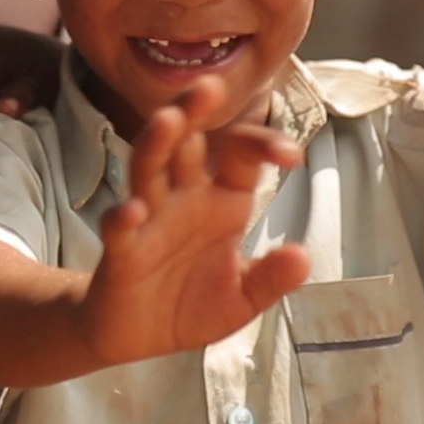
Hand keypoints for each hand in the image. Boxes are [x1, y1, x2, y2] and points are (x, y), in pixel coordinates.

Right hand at [77, 76, 309, 363]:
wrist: (136, 336)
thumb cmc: (189, 303)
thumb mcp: (242, 298)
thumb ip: (271, 279)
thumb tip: (303, 258)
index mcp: (220, 200)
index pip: (241, 154)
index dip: (264, 146)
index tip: (291, 156)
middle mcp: (182, 198)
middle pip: (185, 143)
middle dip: (194, 113)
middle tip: (208, 87)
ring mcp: (148, 220)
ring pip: (149, 170)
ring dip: (157, 144)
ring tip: (168, 121)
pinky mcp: (121, 253)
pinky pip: (120, 229)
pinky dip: (124, 218)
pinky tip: (132, 211)